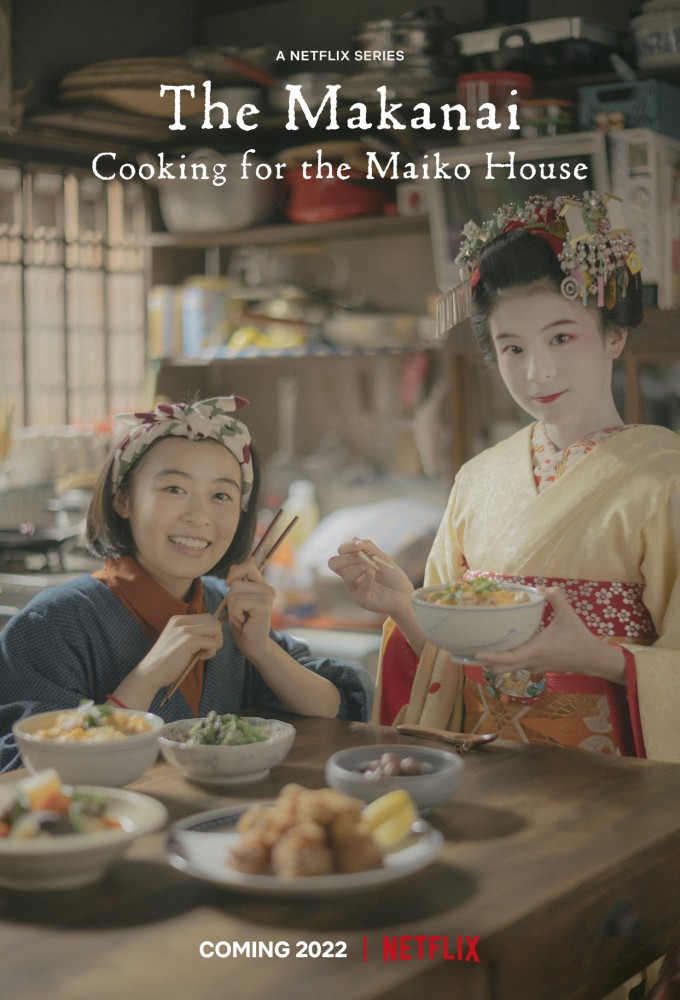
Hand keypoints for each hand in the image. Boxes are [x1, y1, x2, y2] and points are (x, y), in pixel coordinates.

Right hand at [118, 613, 224, 708]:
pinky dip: (211, 652)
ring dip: (215, 644)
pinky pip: (212, 642)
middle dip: (216, 637)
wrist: (150, 673)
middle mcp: (181, 621)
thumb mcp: (179, 641)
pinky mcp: (188, 640)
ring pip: (216, 629)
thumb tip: (216, 633)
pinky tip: (199, 659)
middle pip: (214, 621)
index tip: (202, 646)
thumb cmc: (167, 662)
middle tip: (205, 650)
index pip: (207, 617)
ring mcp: (184, 629)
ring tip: (202, 654)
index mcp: (178, 619)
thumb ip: (193, 634)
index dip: (210, 633)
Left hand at [224, 558, 274, 661]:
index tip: (228, 585)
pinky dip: (235, 614)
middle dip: (230, 599)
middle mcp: (268, 589)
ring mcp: (267, 596)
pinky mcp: (264, 605)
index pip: (248, 565)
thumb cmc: (243, 624)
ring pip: (235, 592)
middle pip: (236, 582)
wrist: (252, 646)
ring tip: (242, 617)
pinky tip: (243, 621)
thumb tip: (233, 567)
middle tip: (239, 613)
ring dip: (232, 608)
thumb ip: (237, 583)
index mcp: (262, 585)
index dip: (235, 573)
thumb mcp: (236, 600)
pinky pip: (238, 603)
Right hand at [327, 538, 413, 616]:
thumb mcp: (381, 557)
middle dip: (347, 557)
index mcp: (352, 564)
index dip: (347, 546)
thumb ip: (368, 547)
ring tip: (372, 566)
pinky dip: (367, 578)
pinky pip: (359, 589)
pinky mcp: (362, 600)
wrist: (404, 594)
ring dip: (359, 567)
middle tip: (362, 557)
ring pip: (346, 576)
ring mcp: (354, 589)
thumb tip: (353, 538)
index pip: (340, 552)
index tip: (360, 545)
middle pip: (333, 563)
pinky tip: (374, 573)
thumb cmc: (392, 575)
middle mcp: (350, 576)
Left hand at [475, 587, 625, 684]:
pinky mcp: (538, 667)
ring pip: (510, 669)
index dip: (492, 658)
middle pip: (503, 668)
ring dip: (496, 663)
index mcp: (536, 651)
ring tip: (482, 651)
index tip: (477, 655)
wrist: (592, 659)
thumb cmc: (579, 638)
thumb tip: (541, 588)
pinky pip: (517, 666)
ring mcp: (534, 667)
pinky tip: (502, 650)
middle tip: (472, 653)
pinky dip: (507, 662)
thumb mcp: (568, 614)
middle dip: (488, 663)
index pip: (509, 658)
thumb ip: (556, 597)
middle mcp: (531, 662)